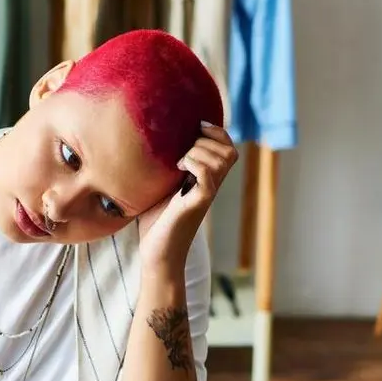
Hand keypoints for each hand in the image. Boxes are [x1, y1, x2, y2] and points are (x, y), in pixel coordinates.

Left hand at [138, 122, 238, 268]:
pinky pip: (208, 175)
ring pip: (221, 159)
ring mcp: (207, 194)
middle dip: (209, 140)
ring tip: (180, 162)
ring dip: (199, 151)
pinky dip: (195, 164)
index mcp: (206, 179)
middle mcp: (211, 185)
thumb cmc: (156, 222)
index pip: (227, 148)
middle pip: (230, 152)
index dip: (217, 132)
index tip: (196, 127)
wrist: (157, 253)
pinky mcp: (198, 203)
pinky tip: (179, 168)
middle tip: (185, 149)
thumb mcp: (161, 185)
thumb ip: (166, 165)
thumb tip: (152, 139)